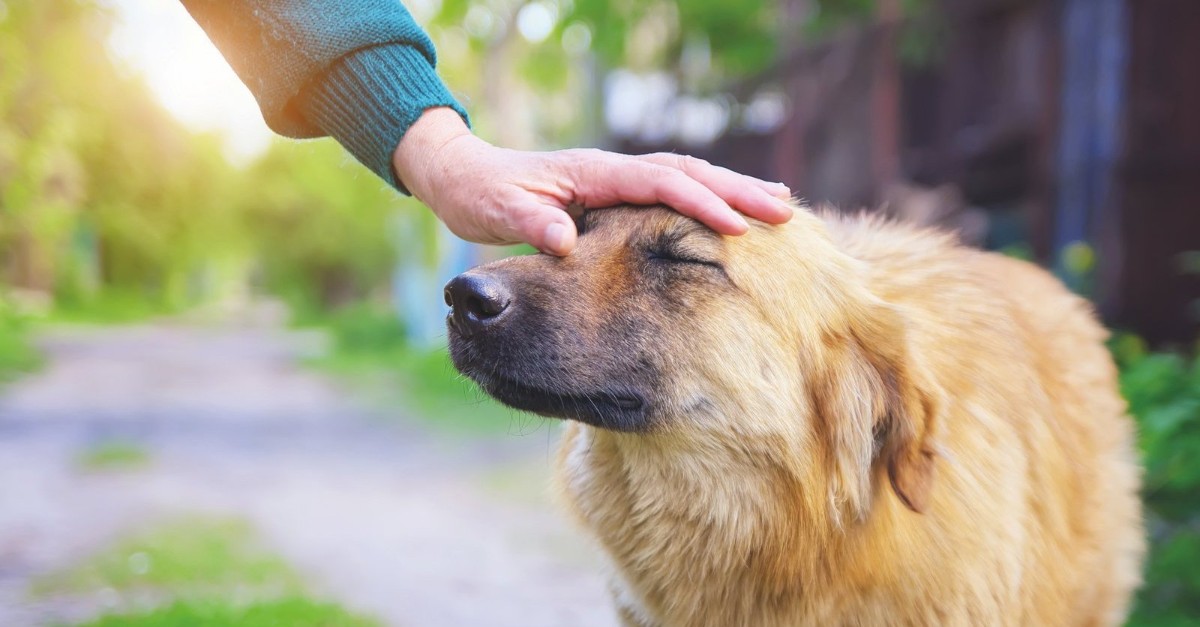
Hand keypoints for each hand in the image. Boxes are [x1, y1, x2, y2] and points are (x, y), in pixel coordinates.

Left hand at [392, 107, 793, 254]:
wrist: (463, 175)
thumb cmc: (480, 196)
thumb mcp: (497, 213)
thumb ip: (530, 225)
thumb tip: (563, 240)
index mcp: (593, 174)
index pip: (660, 183)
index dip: (701, 203)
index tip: (739, 227)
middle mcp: (611, 170)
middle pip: (688, 172)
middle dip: (737, 191)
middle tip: (785, 211)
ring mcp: (615, 178)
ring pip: (686, 177)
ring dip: (731, 189)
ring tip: (778, 204)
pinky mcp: (614, 192)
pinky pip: (671, 190)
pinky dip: (706, 196)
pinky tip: (729, 212)